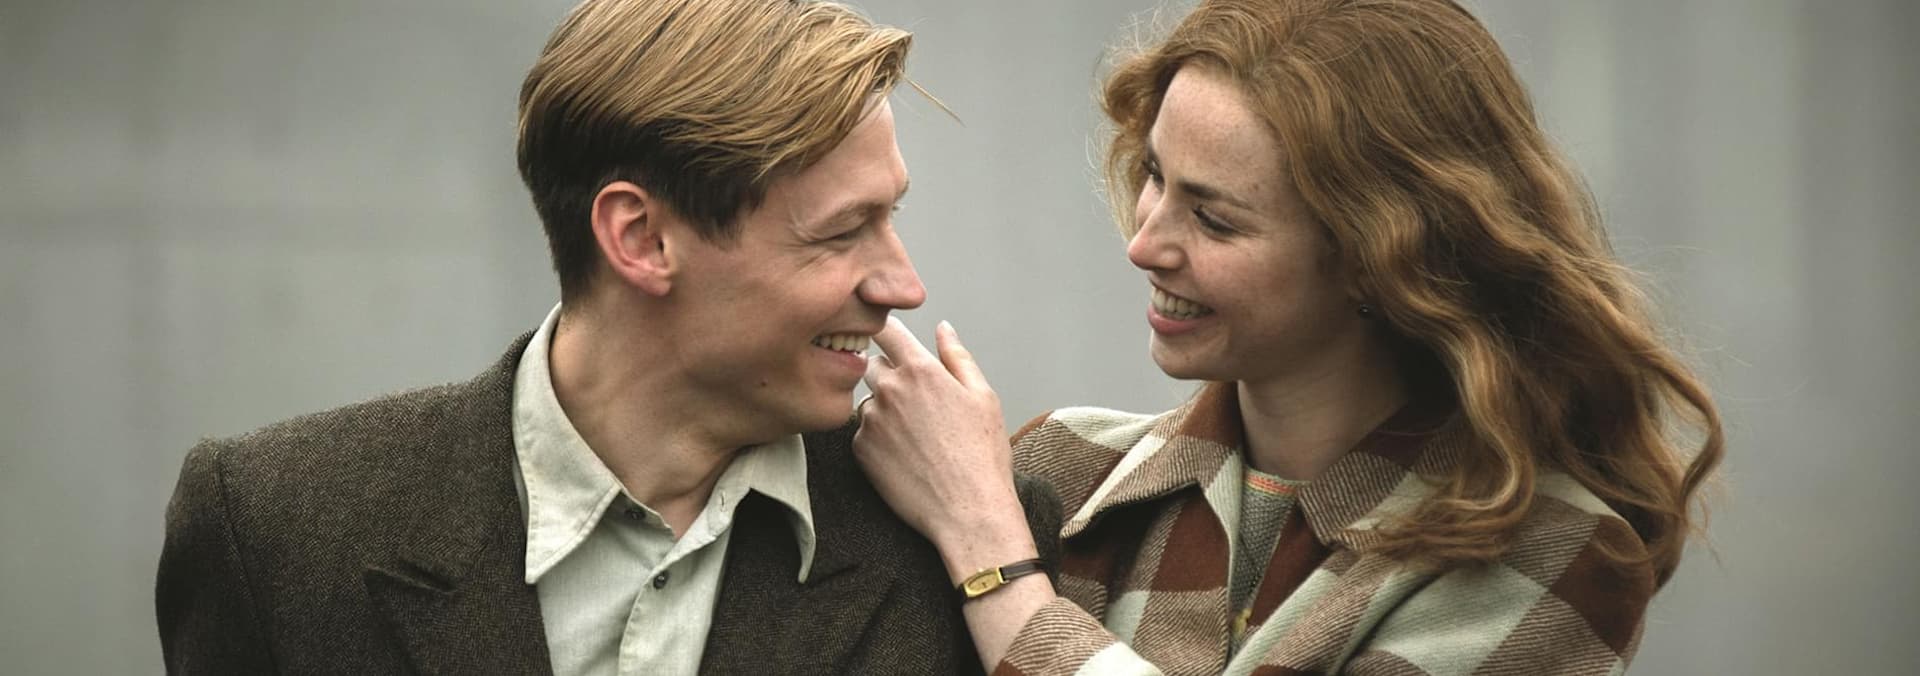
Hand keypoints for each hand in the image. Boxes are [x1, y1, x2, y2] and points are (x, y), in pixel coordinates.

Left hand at [854, 317, 1028, 557]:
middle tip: (916, 402)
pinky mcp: (861, 450)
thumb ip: (957, 357)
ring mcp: (871, 420)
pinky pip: (863, 432)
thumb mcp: (982, 397)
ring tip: (915, 436)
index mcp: (921, 370)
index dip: (885, 328)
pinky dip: (878, 438)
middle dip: (888, 373)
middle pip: (872, 364)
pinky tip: (905, 455)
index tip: (888, 334)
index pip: (886, 330)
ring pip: (868, 401)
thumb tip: (943, 329)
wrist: (968, 511)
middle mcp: (889, 390)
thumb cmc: (982, 455)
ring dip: (883, 409)